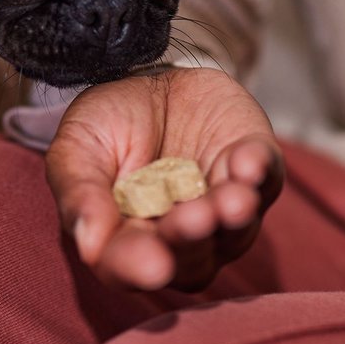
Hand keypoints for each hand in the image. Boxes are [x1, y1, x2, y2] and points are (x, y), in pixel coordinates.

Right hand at [45, 68, 282, 291]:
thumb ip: (79, 194)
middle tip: (192, 219)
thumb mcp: (76, 149)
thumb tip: (88, 242)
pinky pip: (268, 179)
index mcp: (129, 238)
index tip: (151, 265)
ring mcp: (223, 207)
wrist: (146, 76)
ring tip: (231, 200)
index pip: (130, 265)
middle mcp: (182, 237)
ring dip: (233, 218)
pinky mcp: (257, 168)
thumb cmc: (106, 124)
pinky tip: (246, 162)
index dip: (139, 266)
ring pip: (236, 231)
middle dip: (192, 239)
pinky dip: (261, 173)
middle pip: (191, 258)